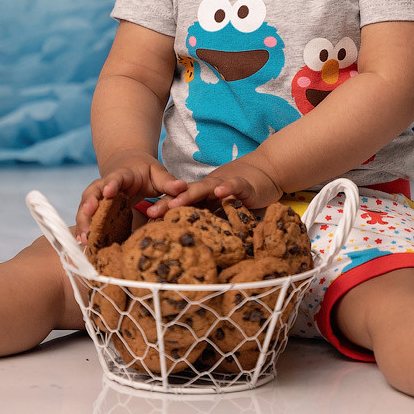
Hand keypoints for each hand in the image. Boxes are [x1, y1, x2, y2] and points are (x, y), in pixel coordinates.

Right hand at [74, 150, 184, 237]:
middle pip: (93, 191)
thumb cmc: (145, 171)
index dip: (111, 184)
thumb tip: (182, 187)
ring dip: (84, 220)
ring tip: (83, 237)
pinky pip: (87, 217)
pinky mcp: (97, 207)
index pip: (115, 178)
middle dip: (89, 202)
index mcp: (123, 174)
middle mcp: (106, 184)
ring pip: (86, 206)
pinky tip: (83, 242)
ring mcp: (99, 196)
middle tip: (88, 213)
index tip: (108, 192)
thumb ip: (168, 181)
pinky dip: (83, 228)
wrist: (128, 165)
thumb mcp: (158, 172)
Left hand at [147, 157, 281, 216]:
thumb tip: (191, 242)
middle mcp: (210, 189)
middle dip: (168, 203)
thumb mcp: (223, 209)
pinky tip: (220, 192)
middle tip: (152, 212)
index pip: (181, 202)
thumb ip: (209, 221)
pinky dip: (227, 188)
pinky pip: (234, 185)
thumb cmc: (242, 194)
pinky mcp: (244, 184)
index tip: (147, 221)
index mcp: (204, 196)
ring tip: (176, 202)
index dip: (164, 210)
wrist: (267, 171)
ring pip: (205, 188)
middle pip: (186, 194)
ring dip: (190, 194)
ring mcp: (226, 185)